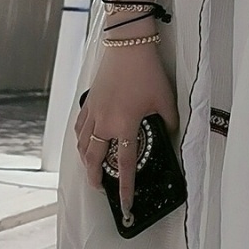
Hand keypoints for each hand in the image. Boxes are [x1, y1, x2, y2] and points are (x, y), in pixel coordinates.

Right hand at [75, 46, 178, 218]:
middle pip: (93, 160)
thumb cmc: (146, 70)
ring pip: (82, 146)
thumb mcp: (165, 99)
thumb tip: (169, 133)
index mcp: (125, 125)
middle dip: (96, 178)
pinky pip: (79, 128)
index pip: (125, 165)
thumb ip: (169, 121)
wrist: (128, 45)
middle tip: (101, 188)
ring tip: (91, 169)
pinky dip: (80, 140)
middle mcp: (104, 122)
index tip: (125, 203)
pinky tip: (84, 141)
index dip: (125, 187)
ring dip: (86, 161)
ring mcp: (93, 112)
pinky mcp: (88, 101)